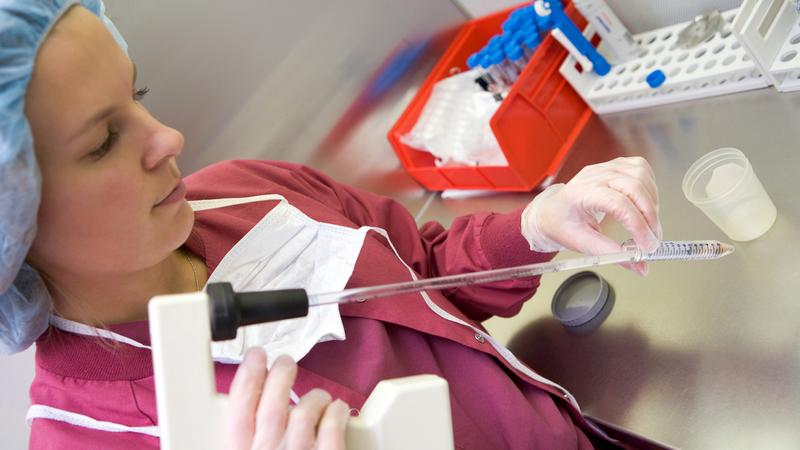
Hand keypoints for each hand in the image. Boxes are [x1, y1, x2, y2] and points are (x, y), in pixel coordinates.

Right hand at [226, 348, 349, 449]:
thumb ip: (247, 440)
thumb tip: (250, 416)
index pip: (240, 409)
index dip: (248, 376)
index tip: (255, 357)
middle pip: (273, 404)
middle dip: (280, 374)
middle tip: (286, 362)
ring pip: (305, 411)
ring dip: (315, 397)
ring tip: (320, 396)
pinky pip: (333, 428)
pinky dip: (336, 413)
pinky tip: (338, 410)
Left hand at [521, 157, 661, 274]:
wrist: (551, 210)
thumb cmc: (561, 224)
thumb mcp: (583, 243)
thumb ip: (613, 255)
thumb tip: (640, 266)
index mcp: (580, 193)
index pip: (618, 204)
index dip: (637, 225)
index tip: (646, 246)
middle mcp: (593, 176)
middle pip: (634, 187)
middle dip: (649, 217)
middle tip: (652, 240)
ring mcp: (605, 168)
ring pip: (641, 176)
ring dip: (651, 203)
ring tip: (647, 224)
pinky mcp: (616, 165)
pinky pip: (642, 170)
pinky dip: (650, 189)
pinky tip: (644, 205)